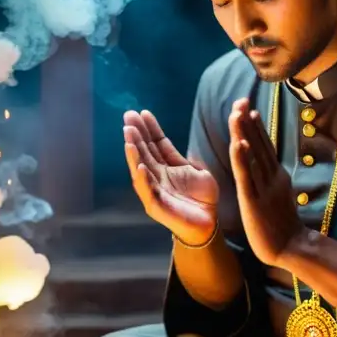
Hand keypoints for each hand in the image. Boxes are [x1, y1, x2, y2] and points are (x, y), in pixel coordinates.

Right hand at [123, 110, 218, 246]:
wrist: (208, 224)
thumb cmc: (202, 199)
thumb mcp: (196, 172)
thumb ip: (185, 159)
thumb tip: (179, 144)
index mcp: (167, 167)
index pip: (156, 144)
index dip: (150, 128)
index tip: (142, 112)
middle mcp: (157, 177)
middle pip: (144, 152)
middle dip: (136, 135)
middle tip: (128, 117)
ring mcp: (155, 191)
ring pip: (141, 169)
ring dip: (134, 154)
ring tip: (128, 138)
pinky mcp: (157, 207)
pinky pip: (147, 191)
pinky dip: (142, 179)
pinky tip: (139, 166)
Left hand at [228, 98, 306, 266]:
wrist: (292, 248)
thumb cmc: (282, 226)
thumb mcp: (278, 196)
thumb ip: (271, 181)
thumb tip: (267, 169)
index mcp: (276, 175)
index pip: (264, 146)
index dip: (255, 127)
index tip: (248, 108)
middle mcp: (272, 177)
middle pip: (258, 144)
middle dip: (248, 121)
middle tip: (240, 100)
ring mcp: (264, 187)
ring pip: (252, 155)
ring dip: (243, 132)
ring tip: (236, 112)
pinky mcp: (255, 200)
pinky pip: (247, 176)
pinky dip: (242, 158)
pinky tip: (238, 142)